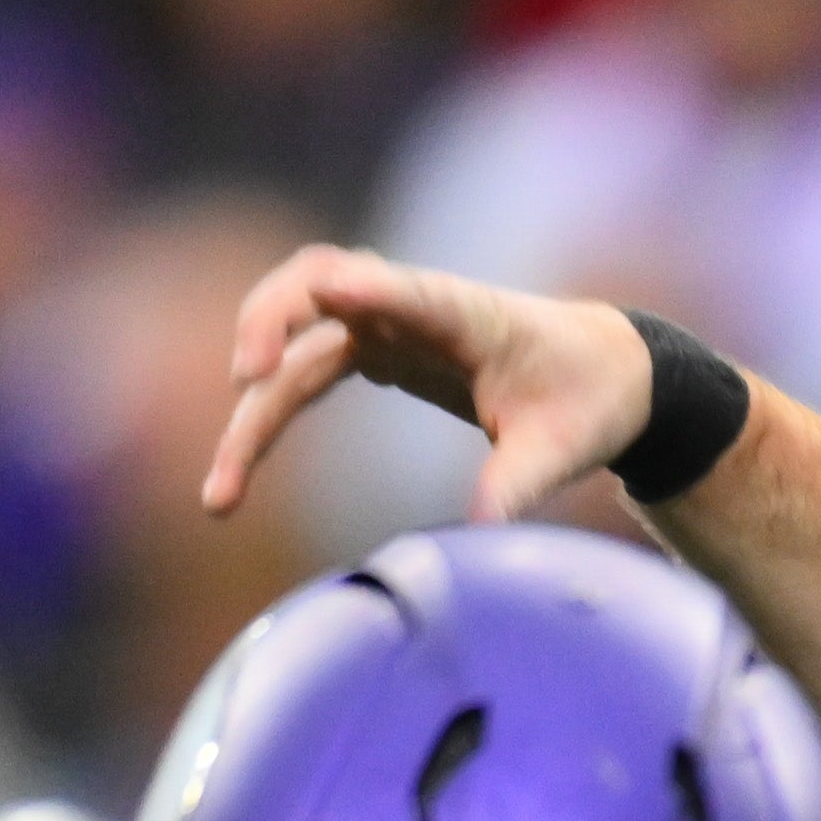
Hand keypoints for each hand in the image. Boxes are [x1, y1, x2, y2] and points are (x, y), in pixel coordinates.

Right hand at [203, 247, 663, 523]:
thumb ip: (519, 482)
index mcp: (463, 312)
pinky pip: (300, 373)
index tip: (330, 293)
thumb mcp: (564, 448)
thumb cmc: (585, 400)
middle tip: (244, 380)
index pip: (405, 288)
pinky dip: (267, 419)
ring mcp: (381, 323)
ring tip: (219, 495)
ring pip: (292, 346)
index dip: (367, 286)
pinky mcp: (371, 350)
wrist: (600, 374)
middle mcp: (409, 306)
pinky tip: (236, 480)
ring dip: (252, 409)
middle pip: (314, 286)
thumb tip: (482, 534)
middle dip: (270, 321)